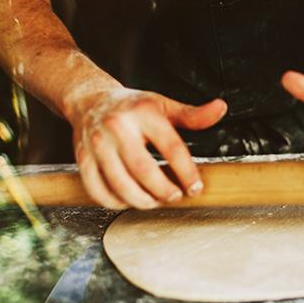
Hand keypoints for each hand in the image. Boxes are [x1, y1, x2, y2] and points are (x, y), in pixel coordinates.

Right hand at [69, 88, 226, 209]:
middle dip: (163, 191)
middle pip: (143, 170)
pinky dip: (115, 202)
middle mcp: (117, 128)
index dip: (186, 172)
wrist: (89, 100)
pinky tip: (129, 200)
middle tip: (174, 196)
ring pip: (120, 184)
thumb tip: (221, 109)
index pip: (171, 147)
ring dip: (142, 201)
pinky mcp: (82, 159)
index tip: (195, 188)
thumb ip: (193, 115)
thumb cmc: (133, 107)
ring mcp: (97, 144)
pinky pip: (98, 190)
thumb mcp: (164, 106)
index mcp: (143, 113)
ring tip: (155, 201)